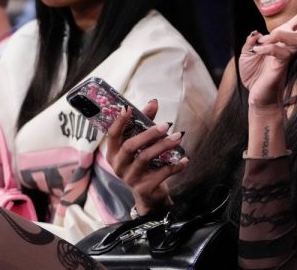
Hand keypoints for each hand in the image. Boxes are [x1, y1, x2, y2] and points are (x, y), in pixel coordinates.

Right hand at [105, 99, 186, 214]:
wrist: (149, 194)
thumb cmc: (144, 162)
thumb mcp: (142, 143)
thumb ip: (146, 123)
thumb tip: (153, 102)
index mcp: (113, 152)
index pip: (112, 135)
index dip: (119, 122)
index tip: (127, 108)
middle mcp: (118, 166)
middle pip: (130, 146)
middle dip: (149, 134)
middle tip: (166, 125)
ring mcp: (130, 178)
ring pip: (145, 158)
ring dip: (164, 146)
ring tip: (178, 137)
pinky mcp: (144, 188)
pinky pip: (161, 174)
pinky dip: (175, 166)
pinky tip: (184, 159)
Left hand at [239, 0, 296, 109]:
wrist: (258, 97)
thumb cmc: (255, 74)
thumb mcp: (247, 52)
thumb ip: (251, 40)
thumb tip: (257, 33)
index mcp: (284, 34)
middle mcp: (290, 43)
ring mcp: (288, 54)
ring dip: (281, 35)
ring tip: (262, 43)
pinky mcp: (283, 64)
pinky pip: (279, 50)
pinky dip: (267, 48)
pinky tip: (257, 50)